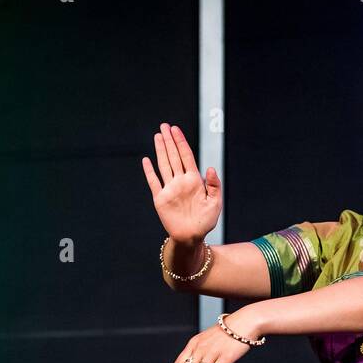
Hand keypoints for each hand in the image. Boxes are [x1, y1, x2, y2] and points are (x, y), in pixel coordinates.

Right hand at [142, 123, 221, 243]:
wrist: (192, 237)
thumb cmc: (205, 221)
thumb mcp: (215, 203)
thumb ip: (214, 185)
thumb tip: (210, 168)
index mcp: (194, 180)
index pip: (186, 156)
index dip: (181, 142)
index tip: (176, 130)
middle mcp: (180, 182)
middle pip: (174, 156)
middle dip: (169, 141)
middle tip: (164, 126)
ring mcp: (170, 189)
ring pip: (164, 165)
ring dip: (160, 150)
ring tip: (157, 136)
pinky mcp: (160, 199)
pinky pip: (153, 182)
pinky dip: (149, 172)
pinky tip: (147, 160)